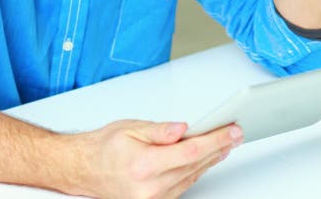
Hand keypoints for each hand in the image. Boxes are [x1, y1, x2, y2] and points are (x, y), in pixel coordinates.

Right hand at [74, 119, 241, 198]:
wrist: (84, 169)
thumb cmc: (104, 147)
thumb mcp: (130, 128)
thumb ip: (160, 130)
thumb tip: (183, 128)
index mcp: (144, 165)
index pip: (191, 151)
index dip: (216, 140)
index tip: (231, 130)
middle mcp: (151, 187)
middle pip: (196, 165)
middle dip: (219, 147)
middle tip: (236, 133)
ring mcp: (154, 198)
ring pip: (193, 176)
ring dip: (212, 159)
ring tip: (227, 143)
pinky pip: (184, 184)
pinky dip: (198, 170)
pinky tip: (207, 158)